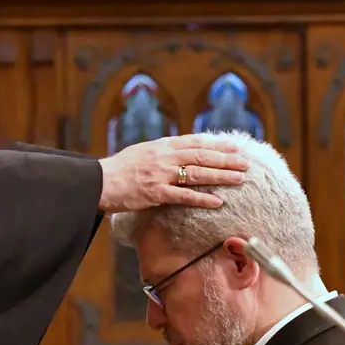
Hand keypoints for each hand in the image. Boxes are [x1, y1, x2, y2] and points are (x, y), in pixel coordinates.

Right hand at [98, 134, 247, 212]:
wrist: (99, 181)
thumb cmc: (119, 168)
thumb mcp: (142, 151)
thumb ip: (163, 151)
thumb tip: (181, 152)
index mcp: (162, 146)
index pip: (195, 142)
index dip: (217, 145)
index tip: (235, 147)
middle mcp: (164, 157)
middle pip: (202, 156)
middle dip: (226, 159)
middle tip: (245, 163)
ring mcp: (161, 174)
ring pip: (198, 174)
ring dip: (221, 176)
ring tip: (240, 179)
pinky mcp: (156, 193)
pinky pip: (184, 196)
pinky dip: (202, 199)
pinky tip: (218, 202)